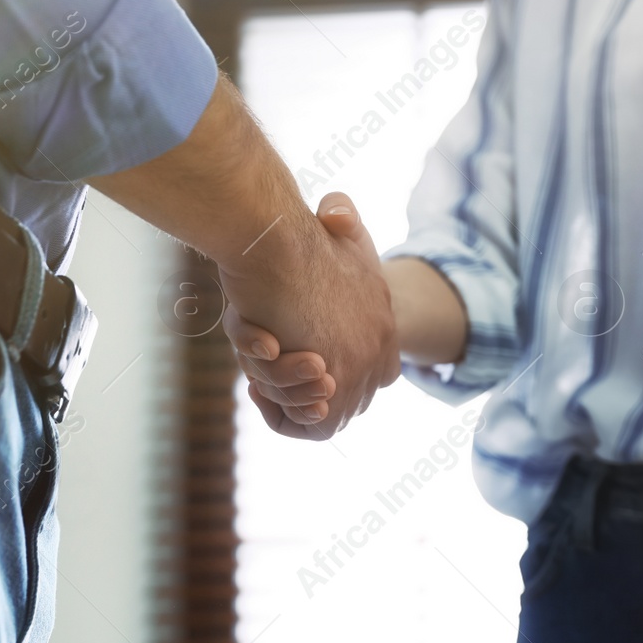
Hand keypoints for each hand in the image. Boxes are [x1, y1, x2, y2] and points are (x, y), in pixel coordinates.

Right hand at [219, 192, 398, 438]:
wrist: (276, 237)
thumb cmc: (292, 231)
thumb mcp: (331, 224)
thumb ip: (340, 221)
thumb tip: (334, 216)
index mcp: (382, 322)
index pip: (378, 374)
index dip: (333, 374)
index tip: (287, 352)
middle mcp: (379, 348)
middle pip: (347, 398)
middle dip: (300, 389)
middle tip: (269, 356)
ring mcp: (360, 366)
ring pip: (324, 411)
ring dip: (284, 392)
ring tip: (264, 362)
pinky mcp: (335, 383)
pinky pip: (314, 427)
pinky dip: (283, 413)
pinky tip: (260, 381)